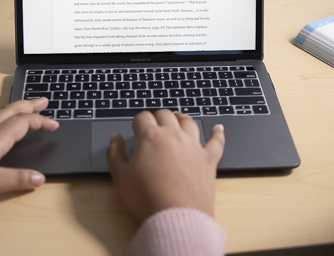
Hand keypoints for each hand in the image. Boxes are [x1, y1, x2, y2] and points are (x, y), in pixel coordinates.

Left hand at [0, 98, 58, 203]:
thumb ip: (16, 180)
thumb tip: (40, 178)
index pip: (23, 123)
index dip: (41, 122)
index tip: (55, 124)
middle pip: (12, 111)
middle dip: (30, 105)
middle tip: (44, 100)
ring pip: (2, 114)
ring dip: (18, 108)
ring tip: (28, 106)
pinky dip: (5, 117)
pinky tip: (2, 124)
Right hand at [106, 110, 224, 222]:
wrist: (176, 218)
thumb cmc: (146, 198)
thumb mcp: (121, 177)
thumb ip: (115, 153)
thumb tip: (115, 138)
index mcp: (151, 137)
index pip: (143, 117)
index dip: (138, 122)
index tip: (136, 129)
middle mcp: (174, 135)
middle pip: (166, 115)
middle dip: (157, 117)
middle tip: (154, 124)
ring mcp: (193, 146)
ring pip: (189, 122)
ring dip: (181, 118)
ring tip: (177, 118)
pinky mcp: (209, 159)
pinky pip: (216, 141)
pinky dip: (217, 133)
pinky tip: (218, 128)